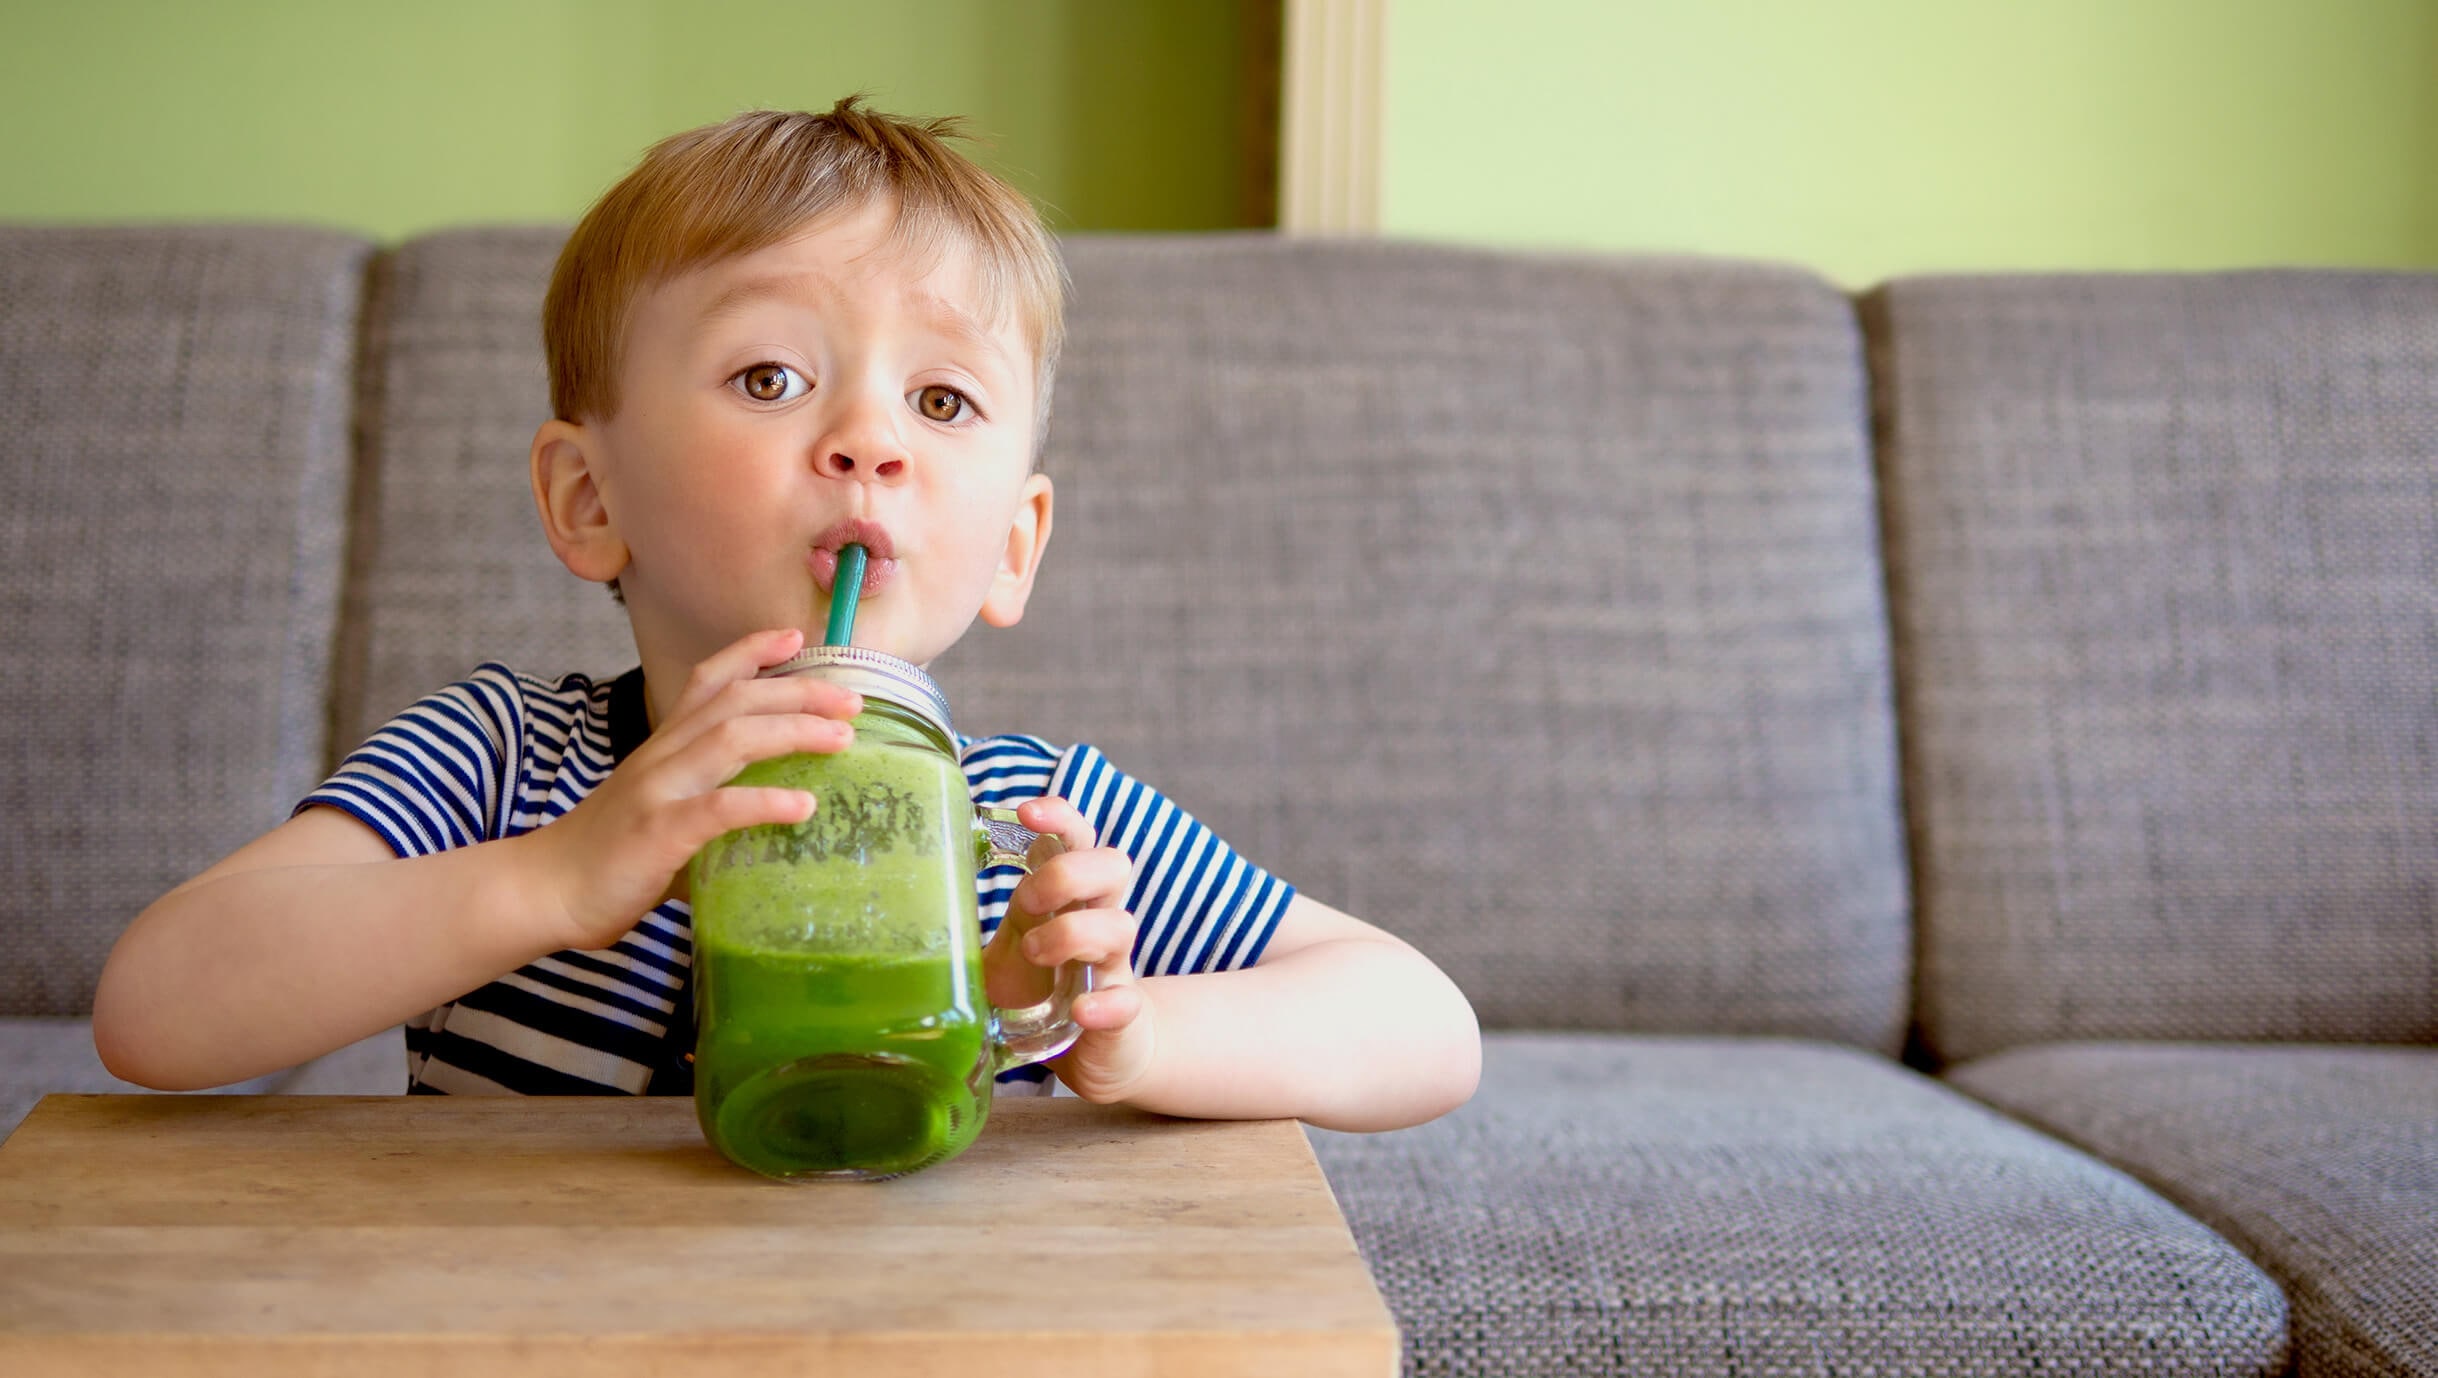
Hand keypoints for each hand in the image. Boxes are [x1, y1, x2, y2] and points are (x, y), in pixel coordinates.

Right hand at [527, 628, 860, 949]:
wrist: (545, 890)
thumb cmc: (612, 855)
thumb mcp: (665, 810)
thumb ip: (715, 805)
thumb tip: (780, 818)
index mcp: (664, 745)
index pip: (708, 679)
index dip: (752, 651)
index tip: (798, 637)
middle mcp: (663, 755)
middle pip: (736, 700)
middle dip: (799, 691)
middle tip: (853, 699)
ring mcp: (659, 790)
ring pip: (732, 738)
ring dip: (794, 731)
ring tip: (843, 738)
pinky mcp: (658, 833)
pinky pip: (718, 809)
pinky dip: (765, 802)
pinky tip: (803, 806)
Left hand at [982, 795, 1152, 1103]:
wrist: (1097, 1051)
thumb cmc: (1043, 992)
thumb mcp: (1003, 955)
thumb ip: (966, 936)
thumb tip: (895, 919)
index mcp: (1067, 899)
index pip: (1078, 839)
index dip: (1060, 817)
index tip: (1026, 812)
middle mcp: (1097, 922)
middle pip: (1112, 866)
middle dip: (1067, 872)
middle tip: (1024, 900)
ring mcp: (1113, 968)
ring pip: (1120, 926)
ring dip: (1075, 932)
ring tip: (1035, 952)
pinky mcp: (1122, 1016)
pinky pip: (1126, 1001)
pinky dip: (1105, 1003)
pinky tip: (1082, 1010)